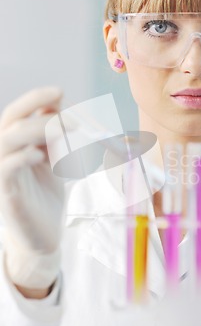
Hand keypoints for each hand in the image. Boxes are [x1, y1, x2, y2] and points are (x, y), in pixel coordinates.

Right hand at [0, 87, 63, 291]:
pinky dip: (22, 157)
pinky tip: (39, 155)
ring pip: (7, 140)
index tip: (59, 91)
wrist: (43, 234)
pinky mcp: (5, 193)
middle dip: (37, 108)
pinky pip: (5, 169)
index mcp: (14, 144)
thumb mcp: (53, 160)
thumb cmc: (46, 195)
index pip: (17, 113)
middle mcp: (3, 154)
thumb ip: (52, 137)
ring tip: (64, 131)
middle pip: (11, 121)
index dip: (35, 99)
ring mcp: (1, 173)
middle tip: (68, 110)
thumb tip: (57, 106)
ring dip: (37, 130)